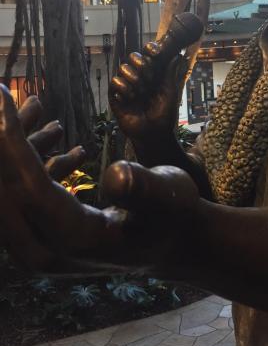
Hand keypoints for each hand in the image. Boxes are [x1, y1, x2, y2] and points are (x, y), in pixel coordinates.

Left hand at [0, 85, 199, 274]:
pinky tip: (38, 130)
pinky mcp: (36, 236)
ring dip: (11, 145)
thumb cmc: (172, 214)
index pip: (28, 185)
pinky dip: (20, 159)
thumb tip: (116, 174)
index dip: (9, 139)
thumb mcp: (170, 196)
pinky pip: (16, 194)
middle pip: (4, 191)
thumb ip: (144, 187)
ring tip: (31, 105)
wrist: (169, 242)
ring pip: (6, 191)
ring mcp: (36, 247)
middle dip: (2, 138)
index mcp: (74, 240)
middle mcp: (44, 251)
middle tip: (6, 94)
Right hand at [109, 42, 187, 141]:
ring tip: (141, 91)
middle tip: (150, 77)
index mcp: (153, 73)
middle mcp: (139, 76)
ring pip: (123, 67)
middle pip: (134, 56)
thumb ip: (170, 73)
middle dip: (141, 63)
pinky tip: (131, 98)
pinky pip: (114, 81)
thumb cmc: (164, 115)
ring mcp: (127, 85)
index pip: (148, 54)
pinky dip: (123, 88)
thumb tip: (178, 55)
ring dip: (133, 77)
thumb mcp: (170, 92)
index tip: (156, 53)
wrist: (154, 134)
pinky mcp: (116, 95)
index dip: (151, 49)